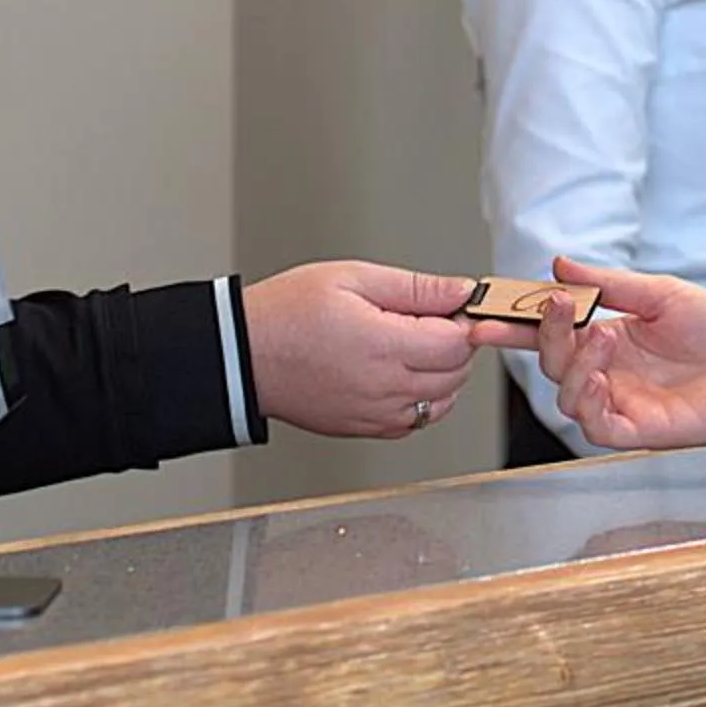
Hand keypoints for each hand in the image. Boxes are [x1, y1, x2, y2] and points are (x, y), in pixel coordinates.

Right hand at [243, 261, 478, 439]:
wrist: (243, 356)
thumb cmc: (287, 313)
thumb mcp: (353, 277)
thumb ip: (416, 288)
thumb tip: (461, 291)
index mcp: (383, 346)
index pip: (458, 344)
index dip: (462, 320)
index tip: (450, 306)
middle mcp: (384, 387)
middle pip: (456, 374)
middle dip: (454, 345)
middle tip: (428, 319)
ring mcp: (375, 414)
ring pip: (442, 402)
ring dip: (441, 374)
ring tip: (410, 345)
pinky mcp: (364, 429)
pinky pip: (415, 422)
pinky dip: (421, 400)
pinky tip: (399, 372)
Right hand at [480, 257, 705, 450]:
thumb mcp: (660, 294)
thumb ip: (609, 284)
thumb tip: (559, 264)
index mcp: (608, 338)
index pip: (552, 333)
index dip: (516, 325)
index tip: (485, 313)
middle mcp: (608, 373)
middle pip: (551, 362)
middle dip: (545, 334)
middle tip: (558, 307)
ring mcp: (621, 403)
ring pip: (566, 395)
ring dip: (573, 364)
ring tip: (603, 337)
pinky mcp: (638, 431)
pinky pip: (595, 426)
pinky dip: (587, 403)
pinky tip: (599, 378)